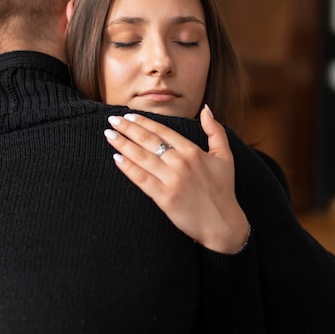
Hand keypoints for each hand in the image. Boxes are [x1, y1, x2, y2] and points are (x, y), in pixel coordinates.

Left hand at [103, 105, 248, 252]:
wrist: (223, 224)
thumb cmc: (223, 190)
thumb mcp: (225, 157)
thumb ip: (215, 131)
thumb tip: (206, 109)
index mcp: (193, 151)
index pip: (162, 131)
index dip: (143, 122)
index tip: (129, 115)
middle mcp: (181, 163)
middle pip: (148, 141)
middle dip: (128, 128)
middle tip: (112, 120)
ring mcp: (172, 180)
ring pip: (142, 157)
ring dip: (123, 144)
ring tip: (109, 134)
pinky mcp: (165, 198)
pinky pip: (142, 179)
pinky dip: (128, 168)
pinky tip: (116, 158)